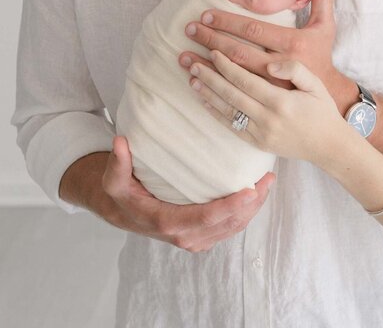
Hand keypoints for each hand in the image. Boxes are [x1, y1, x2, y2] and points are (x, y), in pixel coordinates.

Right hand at [93, 135, 272, 252]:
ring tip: (268, 182)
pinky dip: (246, 212)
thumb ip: (117, 163)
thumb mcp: (113, 179)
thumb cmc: (122, 194)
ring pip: (233, 227)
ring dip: (253, 208)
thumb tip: (121, 142)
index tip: (250, 190)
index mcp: (167, 223)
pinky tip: (256, 193)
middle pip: (228, 224)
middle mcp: (185, 236)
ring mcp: (195, 240)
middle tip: (268, 179)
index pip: (206, 217)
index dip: (230, 206)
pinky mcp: (203, 237)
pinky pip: (230, 228)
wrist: (122, 213)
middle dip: (252, 204)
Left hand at [178, 0, 354, 107]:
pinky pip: (231, 108)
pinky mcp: (260, 123)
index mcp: (294, 49)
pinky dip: (211, 96)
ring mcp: (270, 102)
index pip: (253, 33)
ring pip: (230, 81)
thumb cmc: (323, 63)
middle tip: (189, 30)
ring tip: (183, 58)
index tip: (206, 16)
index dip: (228, 23)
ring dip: (205, 69)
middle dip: (210, 41)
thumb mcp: (326, 28)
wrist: (328, 115)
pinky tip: (195, 85)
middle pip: (238, 55)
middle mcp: (281, 75)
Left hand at [189, 50, 352, 165]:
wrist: (328, 146)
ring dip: (207, 93)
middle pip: (230, 94)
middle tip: (191, 62)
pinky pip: (231, 126)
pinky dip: (215, 113)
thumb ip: (295, 69)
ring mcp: (260, 133)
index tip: (213, 52)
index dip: (227, 65)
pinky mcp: (257, 143)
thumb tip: (270, 63)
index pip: (246, 80)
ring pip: (227, 110)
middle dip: (209, 76)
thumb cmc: (323, 110)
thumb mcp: (316, 84)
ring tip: (191, 78)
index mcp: (281, 101)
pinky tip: (204, 100)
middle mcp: (267, 118)